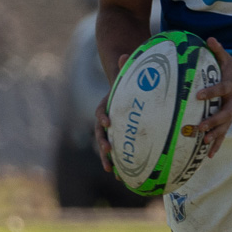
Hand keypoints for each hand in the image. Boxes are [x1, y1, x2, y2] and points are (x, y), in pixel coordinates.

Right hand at [95, 53, 128, 171]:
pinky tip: (124, 176)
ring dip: (108, 158)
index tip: (107, 122)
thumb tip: (124, 54)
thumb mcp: (128, 71)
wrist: (128, 87)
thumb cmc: (130, 80)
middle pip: (100, 133)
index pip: (101, 111)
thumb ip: (126, 65)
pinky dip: (119, 163)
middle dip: (103, 143)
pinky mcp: (120, 137)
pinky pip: (118, 152)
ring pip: (106, 145)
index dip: (103, 116)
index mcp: (108, 104)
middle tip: (108, 151)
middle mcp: (107, 118)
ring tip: (112, 170)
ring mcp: (112, 129)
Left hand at [191, 37, 231, 157]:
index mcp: (230, 87)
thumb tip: (209, 39)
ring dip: (215, 137)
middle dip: (213, 122)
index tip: (197, 95)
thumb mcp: (226, 58)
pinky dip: (217, 145)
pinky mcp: (229, 120)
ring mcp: (231, 113)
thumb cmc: (231, 68)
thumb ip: (217, 49)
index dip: (209, 92)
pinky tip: (208, 155)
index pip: (219, 89)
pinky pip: (223, 134)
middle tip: (200, 127)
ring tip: (204, 143)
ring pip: (224, 127)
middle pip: (224, 114)